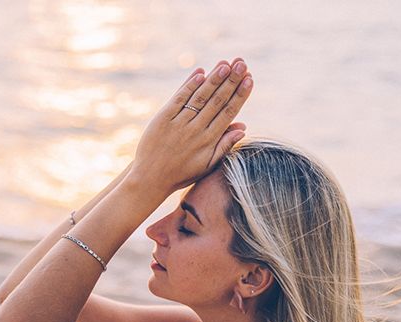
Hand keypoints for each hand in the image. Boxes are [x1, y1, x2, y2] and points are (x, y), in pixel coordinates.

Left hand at [130, 59, 252, 195]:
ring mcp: (179, 124)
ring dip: (213, 79)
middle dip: (231, 81)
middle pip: (217, 101)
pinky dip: (189, 85)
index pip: (228, 113)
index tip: (250, 78)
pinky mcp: (162, 119)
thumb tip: (243, 127)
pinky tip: (200, 73)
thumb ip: (225, 145)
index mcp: (209, 141)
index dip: (240, 95)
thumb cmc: (181, 173)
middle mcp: (195, 130)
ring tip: (225, 64)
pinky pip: (179, 99)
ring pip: (200, 98)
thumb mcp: (206, 164)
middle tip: (242, 63)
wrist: (151, 179)